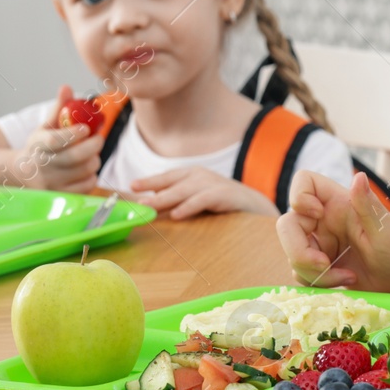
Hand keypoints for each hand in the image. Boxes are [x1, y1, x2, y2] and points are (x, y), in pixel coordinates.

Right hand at [14, 83, 102, 191]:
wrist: (23, 175)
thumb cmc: (40, 147)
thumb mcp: (45, 127)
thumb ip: (58, 108)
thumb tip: (66, 87)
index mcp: (38, 145)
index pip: (56, 140)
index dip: (73, 134)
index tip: (86, 129)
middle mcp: (43, 166)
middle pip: (76, 157)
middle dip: (93, 145)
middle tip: (98, 139)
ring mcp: (51, 183)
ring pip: (86, 170)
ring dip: (94, 159)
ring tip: (91, 154)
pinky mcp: (61, 196)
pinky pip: (88, 184)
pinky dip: (92, 174)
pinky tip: (86, 168)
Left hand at [129, 166, 276, 218]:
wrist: (257, 206)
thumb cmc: (223, 204)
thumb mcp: (197, 200)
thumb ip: (176, 203)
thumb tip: (150, 209)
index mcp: (193, 175)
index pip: (167, 176)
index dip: (150, 180)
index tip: (132, 186)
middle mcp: (200, 176)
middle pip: (172, 182)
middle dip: (153, 190)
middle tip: (137, 200)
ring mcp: (212, 183)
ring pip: (184, 191)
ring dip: (165, 199)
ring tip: (149, 207)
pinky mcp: (224, 194)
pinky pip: (203, 200)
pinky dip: (189, 206)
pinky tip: (177, 215)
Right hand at [276, 171, 389, 291]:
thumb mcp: (385, 231)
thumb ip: (368, 205)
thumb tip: (359, 177)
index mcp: (337, 203)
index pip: (303, 182)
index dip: (299, 196)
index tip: (316, 215)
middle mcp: (323, 220)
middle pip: (287, 226)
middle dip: (300, 251)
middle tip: (324, 265)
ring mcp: (318, 244)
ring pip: (292, 255)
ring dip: (315, 272)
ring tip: (348, 276)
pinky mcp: (317, 266)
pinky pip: (300, 273)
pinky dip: (318, 282)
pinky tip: (344, 281)